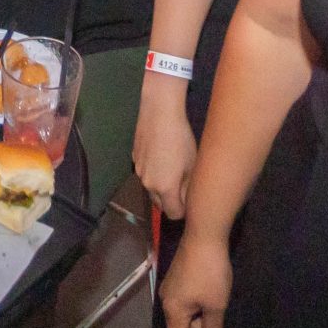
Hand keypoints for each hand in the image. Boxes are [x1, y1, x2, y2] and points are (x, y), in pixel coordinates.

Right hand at [132, 75, 197, 219]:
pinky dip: (154, 171)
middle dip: (172, 200)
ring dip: (162, 186)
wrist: (158, 113)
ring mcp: (139, 171)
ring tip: (174, 167)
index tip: (191, 200)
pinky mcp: (134, 159)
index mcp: (165, 189)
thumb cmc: (181, 139)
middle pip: (160, 204)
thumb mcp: (193, 165)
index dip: (184, 210)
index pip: (174, 214)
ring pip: (152, 188)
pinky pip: (146, 173)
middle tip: (185, 185)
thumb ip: (189, 188)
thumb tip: (189, 200)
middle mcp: (148, 184)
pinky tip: (162, 154)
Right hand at [158, 232, 231, 327]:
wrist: (205, 236)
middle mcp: (168, 302)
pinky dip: (198, 320)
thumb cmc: (210, 273)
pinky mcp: (180, 280)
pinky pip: (187, 309)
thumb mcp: (216, 305)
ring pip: (185, 321)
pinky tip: (211, 323)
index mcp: (173, 311)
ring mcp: (173, 290)